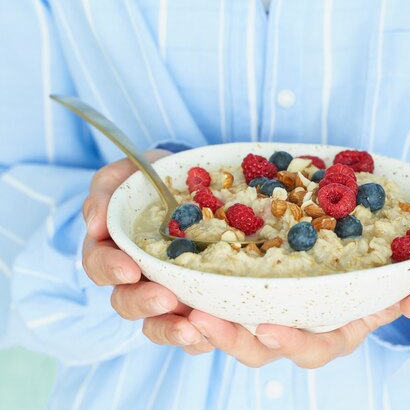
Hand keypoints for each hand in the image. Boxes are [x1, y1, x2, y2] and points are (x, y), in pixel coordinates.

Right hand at [81, 150, 213, 353]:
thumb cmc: (153, 179)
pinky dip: (202, 335)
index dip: (110, 270)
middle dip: (144, 303)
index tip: (129, 269)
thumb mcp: (128, 174)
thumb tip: (94, 223)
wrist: (193, 183)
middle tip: (166, 299)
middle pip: (127, 303)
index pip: (99, 266)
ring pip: (157, 324)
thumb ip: (107, 191)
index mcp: (112, 249)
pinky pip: (194, 328)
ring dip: (171, 329)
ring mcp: (165, 292)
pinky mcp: (195, 301)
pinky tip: (214, 331)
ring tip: (191, 329)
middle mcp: (135, 278)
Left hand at [186, 272, 409, 367]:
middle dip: (229, 339)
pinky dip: (185, 283)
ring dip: (195, 319)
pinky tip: (164, 266)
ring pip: (223, 321)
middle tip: (202, 320)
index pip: (314, 347)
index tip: (269, 328)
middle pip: (256, 345)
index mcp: (333, 325)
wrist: (358, 218)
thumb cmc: (387, 254)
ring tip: (172, 300)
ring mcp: (263, 298)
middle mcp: (293, 318)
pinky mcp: (237, 273)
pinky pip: (205, 287)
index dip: (292, 344)